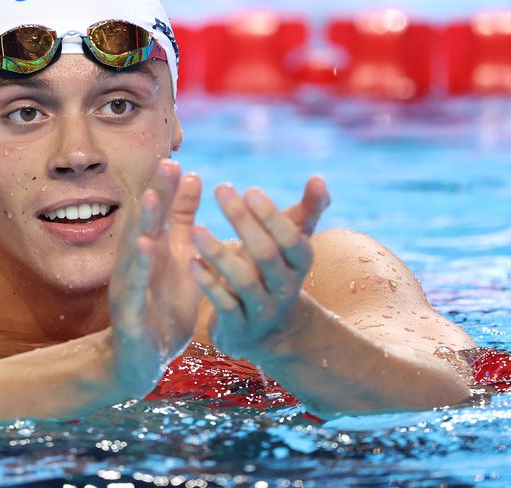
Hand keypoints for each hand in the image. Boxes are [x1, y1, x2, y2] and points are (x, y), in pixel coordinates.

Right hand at [107, 159, 202, 396]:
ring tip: (152, 199)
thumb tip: (193, 176)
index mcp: (152, 248)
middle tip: (167, 164)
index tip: (178, 157)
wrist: (142, 359)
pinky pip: (133, 287)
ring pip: (135, 250)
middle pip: (145, 223)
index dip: (167, 186)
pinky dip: (138, 267)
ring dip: (143, 224)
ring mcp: (129, 285)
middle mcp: (137, 262)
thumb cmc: (163, 305)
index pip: (159, 212)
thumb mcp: (181, 258)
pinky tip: (145, 249)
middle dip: (156, 193)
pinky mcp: (128, 311)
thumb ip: (184, 220)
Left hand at [189, 178, 329, 359]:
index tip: (249, 189)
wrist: (269, 333)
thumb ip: (306, 211)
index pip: (292, 239)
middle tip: (221, 189)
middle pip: (267, 255)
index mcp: (299, 264)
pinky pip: (225, 305)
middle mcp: (285, 288)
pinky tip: (191, 262)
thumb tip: (319, 178)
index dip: (272, 216)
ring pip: (244, 282)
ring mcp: (262, 310)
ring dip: (219, 254)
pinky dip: (208, 284)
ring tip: (195, 229)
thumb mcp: (292, 245)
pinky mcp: (239, 328)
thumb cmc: (275, 272)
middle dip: (244, 222)